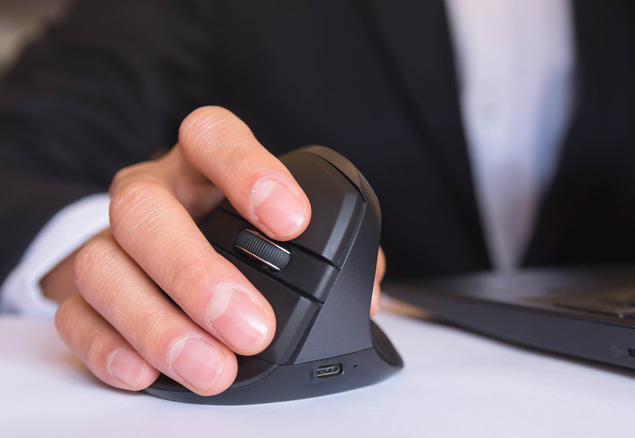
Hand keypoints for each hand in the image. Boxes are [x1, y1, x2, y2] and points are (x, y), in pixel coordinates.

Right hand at [50, 106, 319, 395]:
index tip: (292, 222)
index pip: (212, 135)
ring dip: (160, 324)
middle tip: (253, 327)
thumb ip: (334, 251)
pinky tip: (149, 373)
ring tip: (214, 370)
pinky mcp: (81, 294)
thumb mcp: (290, 228)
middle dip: (197, 272)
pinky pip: (75, 317)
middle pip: (145, 210)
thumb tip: (362, 295)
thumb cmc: (244, 237)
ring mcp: (110, 242)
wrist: (176, 259)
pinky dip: (110, 348)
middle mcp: (150, 194)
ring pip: (103, 267)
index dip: (249, 170)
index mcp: (202, 164)